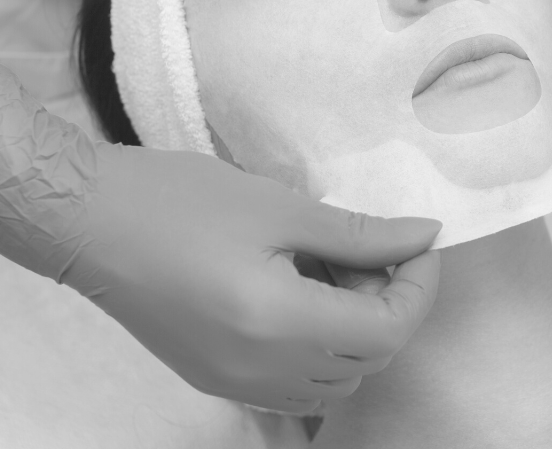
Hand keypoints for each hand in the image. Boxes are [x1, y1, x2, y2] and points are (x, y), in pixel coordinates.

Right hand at [0, 72, 440, 411]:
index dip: (418, 286)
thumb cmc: (184, 202)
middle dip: (389, 302)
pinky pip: (295, 382)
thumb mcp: (280, 207)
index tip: (420, 241)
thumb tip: (424, 235)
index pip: (387, 331)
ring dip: (356, 327)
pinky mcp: (217, 379)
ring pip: (335, 377)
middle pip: (367, 360)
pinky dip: (320, 344)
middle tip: (371, 246)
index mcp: (280, 326)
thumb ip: (360, 232)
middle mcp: (263, 374)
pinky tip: (302, 291)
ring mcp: (237, 385)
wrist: (93, 223)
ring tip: (334, 266)